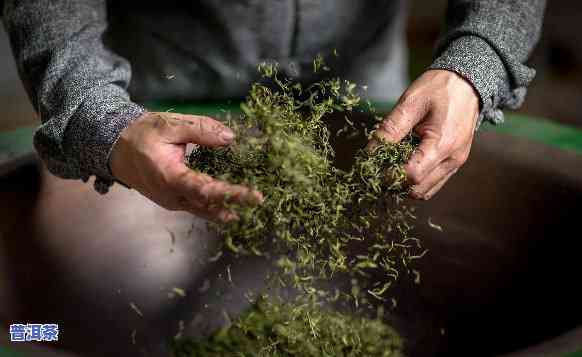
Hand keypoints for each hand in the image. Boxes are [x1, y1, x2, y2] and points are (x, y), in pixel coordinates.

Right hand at [110, 112, 262, 221]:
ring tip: (251, 208)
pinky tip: (233, 207)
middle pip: (209, 204)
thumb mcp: (170, 125)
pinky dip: (215, 207)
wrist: (115, 148)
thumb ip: (201, 130)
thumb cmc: (141, 134)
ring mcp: (172, 201)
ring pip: (204, 210)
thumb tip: (231, 138)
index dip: (231, 194)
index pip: (206, 190)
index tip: (253, 195)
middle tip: (259, 200)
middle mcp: (171, 196)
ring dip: (228, 209)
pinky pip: (198, 207)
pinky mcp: (173, 201)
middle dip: (235, 203)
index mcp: (169, 177)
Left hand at [369, 69, 479, 199]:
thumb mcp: (410, 103)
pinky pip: (434, 183)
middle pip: (419, 190)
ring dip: (406, 185)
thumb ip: (390, 129)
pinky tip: (405, 164)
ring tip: (392, 165)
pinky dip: (417, 181)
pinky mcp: (455, 163)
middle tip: (380, 167)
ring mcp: (456, 163)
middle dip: (396, 183)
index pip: (412, 175)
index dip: (390, 175)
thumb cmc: (438, 87)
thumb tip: (370, 153)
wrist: (467, 81)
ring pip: (426, 192)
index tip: (375, 165)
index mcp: (443, 143)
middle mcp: (453, 159)